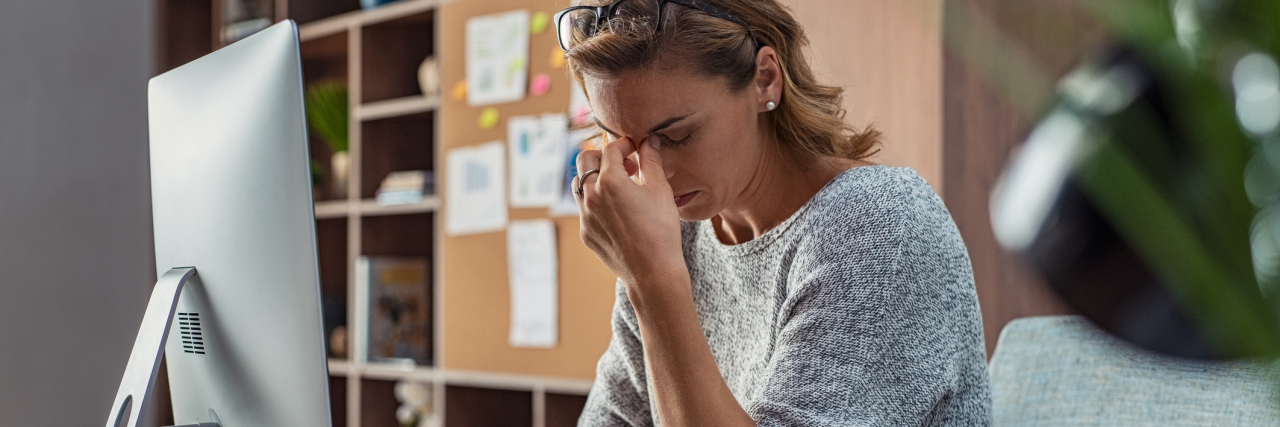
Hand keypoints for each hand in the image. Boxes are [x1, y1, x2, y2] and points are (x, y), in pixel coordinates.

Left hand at [574, 136, 685, 293]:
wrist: (653, 272)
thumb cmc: (661, 230)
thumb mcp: (660, 190)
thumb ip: (652, 161)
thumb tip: (649, 140)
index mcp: (610, 181)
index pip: (610, 149)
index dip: (624, 144)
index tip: (636, 149)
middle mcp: (591, 196)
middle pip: (584, 159)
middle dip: (603, 156)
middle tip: (625, 164)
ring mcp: (585, 216)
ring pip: (579, 184)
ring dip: (595, 177)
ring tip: (619, 186)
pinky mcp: (585, 232)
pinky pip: (584, 208)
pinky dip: (596, 200)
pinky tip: (618, 210)